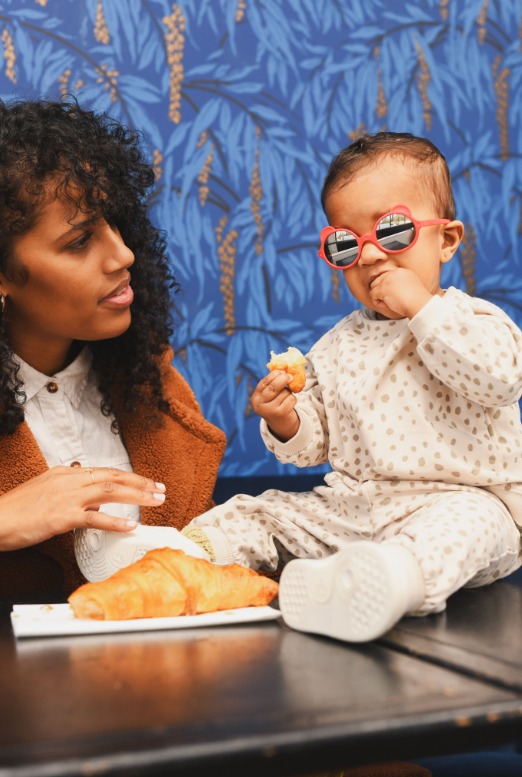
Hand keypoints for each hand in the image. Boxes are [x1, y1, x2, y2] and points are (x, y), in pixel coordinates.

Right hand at [0, 466, 165, 550]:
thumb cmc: (16, 511)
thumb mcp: (48, 494)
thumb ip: (73, 496)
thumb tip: (97, 505)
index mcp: (65, 473)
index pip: (104, 471)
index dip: (129, 477)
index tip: (146, 482)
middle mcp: (68, 480)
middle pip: (113, 476)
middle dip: (140, 482)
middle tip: (160, 489)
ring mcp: (66, 497)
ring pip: (109, 491)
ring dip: (136, 495)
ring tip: (156, 500)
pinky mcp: (62, 516)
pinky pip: (95, 517)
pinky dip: (115, 521)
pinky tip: (131, 525)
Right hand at [251, 370, 299, 441]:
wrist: (281, 425)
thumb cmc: (275, 405)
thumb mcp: (269, 396)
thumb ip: (273, 384)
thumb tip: (284, 370)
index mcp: (255, 399)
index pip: (263, 383)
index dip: (273, 375)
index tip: (281, 371)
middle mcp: (260, 405)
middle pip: (273, 387)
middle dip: (283, 379)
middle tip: (290, 376)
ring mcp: (270, 410)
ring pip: (284, 393)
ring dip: (288, 393)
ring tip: (285, 398)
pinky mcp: (281, 414)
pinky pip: (291, 399)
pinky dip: (293, 399)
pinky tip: (289, 404)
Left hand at [369, 267, 433, 318]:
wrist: (419, 304)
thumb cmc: (417, 300)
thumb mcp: (410, 286)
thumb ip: (399, 284)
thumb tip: (388, 290)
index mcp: (401, 271)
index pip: (386, 277)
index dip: (387, 288)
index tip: (396, 296)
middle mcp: (393, 273)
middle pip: (377, 281)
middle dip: (382, 292)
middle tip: (392, 300)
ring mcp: (386, 280)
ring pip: (373, 288)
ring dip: (380, 297)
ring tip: (391, 303)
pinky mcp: (382, 288)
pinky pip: (372, 296)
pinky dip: (379, 303)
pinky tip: (389, 305)